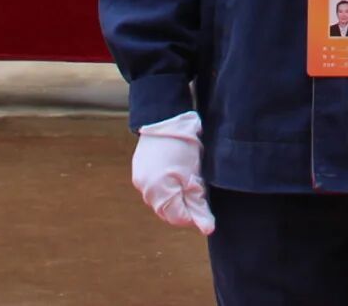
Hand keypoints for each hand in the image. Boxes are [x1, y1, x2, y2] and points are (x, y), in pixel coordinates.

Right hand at [132, 110, 215, 234]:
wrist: (165, 117)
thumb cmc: (184, 144)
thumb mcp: (195, 174)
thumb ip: (199, 203)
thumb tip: (208, 229)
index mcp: (159, 191)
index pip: (179, 217)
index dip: (195, 213)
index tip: (205, 202)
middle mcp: (145, 189)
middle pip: (169, 211)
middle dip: (185, 204)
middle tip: (198, 188)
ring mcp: (140, 180)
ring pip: (161, 200)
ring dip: (176, 195)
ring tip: (187, 177)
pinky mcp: (139, 172)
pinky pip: (155, 188)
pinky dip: (167, 186)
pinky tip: (176, 173)